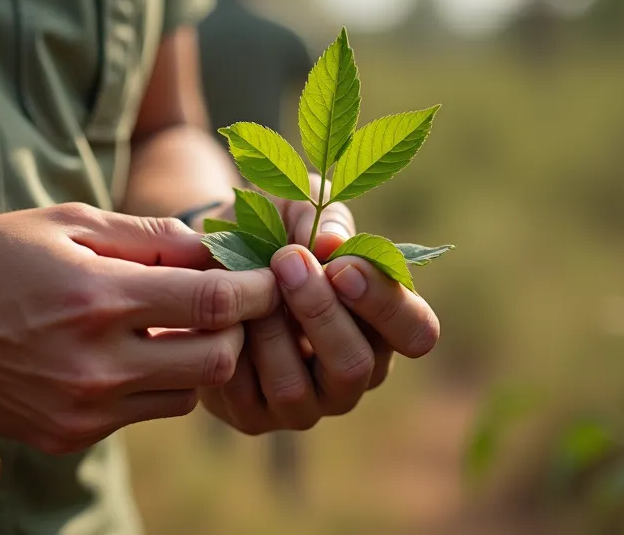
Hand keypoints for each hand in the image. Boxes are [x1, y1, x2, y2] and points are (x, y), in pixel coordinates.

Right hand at [0, 203, 279, 453]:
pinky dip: (151, 386)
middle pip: (216, 360)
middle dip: (234, 329)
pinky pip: (142, 414)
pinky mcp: (69, 435)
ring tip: (170, 328)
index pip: (214, 304)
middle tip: (223, 302)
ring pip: (186, 396)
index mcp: (98, 298)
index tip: (270, 276)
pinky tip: (125, 355)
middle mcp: (95, 363)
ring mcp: (82, 408)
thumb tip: (216, 246)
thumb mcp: (66, 224)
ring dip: (195, 361)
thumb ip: (148, 236)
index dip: (255, 289)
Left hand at [200, 175, 439, 432]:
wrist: (206, 264)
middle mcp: (352, 374)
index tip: (342, 266)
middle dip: (319, 311)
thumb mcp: (296, 206)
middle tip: (286, 260)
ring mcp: (306, 405)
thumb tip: (332, 245)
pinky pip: (245, 397)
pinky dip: (232, 352)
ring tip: (248, 287)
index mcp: (381, 327)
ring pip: (296, 387)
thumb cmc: (270, 233)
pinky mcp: (256, 417)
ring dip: (270, 331)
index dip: (385, 304)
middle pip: (355, 365)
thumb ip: (320, 216)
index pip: (416, 333)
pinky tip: (223, 317)